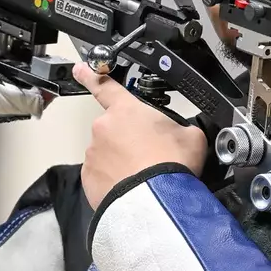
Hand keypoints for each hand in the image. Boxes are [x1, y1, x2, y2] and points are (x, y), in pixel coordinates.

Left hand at [73, 62, 207, 208]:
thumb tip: (179, 134)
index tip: (80, 69)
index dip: (91, 75)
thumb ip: (178, 127)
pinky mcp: (88, 178)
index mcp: (126, 110)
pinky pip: (101, 175)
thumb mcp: (191, 136)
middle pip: (114, 129)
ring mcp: (93, 154)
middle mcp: (103, 127)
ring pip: (107, 154)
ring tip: (143, 176)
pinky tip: (131, 187)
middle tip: (149, 156)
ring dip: (122, 161)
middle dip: (128, 140)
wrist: (156, 201)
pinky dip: (114, 180)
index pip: (106, 86)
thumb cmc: (173, 163)